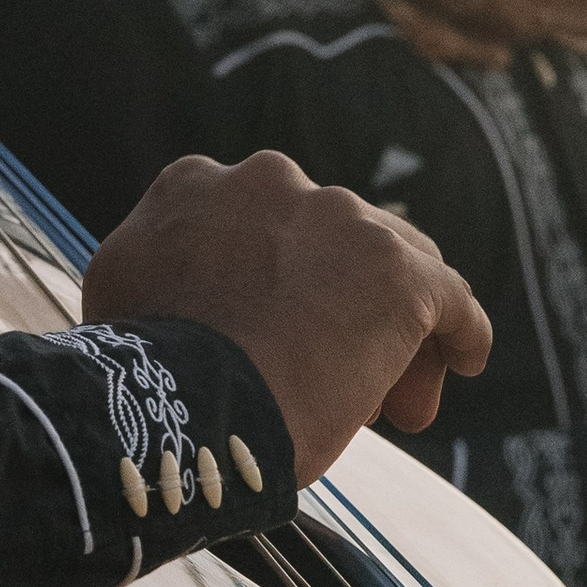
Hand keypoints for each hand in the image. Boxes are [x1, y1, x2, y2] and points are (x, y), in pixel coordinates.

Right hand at [84, 150, 491, 483]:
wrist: (179, 404)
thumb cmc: (140, 370)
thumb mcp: (122, 293)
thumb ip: (155, 268)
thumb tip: (171, 288)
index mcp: (199, 184)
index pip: (257, 221)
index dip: (271, 279)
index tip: (271, 334)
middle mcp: (273, 182)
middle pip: (328, 242)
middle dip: (332, 304)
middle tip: (329, 374)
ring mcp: (341, 220)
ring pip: (391, 265)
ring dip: (390, 326)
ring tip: (390, 398)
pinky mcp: (400, 275)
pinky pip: (449, 299)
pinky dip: (460, 331)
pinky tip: (464, 362)